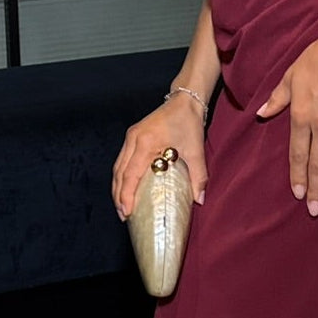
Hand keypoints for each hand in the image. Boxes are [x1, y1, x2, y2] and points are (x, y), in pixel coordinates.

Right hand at [112, 95, 207, 219]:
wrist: (184, 101)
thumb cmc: (189, 122)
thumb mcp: (196, 150)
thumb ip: (198, 176)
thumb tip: (200, 200)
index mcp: (146, 142)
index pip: (130, 174)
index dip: (127, 195)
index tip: (127, 212)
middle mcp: (133, 140)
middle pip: (119, 173)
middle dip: (119, 196)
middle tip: (124, 216)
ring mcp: (130, 138)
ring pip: (117, 168)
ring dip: (118, 188)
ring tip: (123, 207)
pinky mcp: (132, 137)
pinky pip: (122, 161)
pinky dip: (122, 178)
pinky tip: (126, 190)